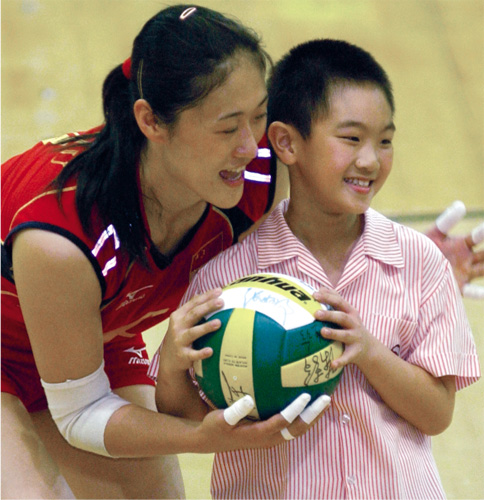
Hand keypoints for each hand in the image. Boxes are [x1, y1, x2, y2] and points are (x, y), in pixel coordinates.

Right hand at [159, 289, 223, 374]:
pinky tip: (210, 351)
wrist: (168, 360)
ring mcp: (179, 341)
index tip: (220, 291)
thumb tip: (202, 293)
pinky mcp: (182, 355)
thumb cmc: (180, 335)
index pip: (193, 303)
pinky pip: (193, 354)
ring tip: (218, 323)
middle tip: (221, 302)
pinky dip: (201, 353)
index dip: (206, 296)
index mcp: (179, 316)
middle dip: (207, 307)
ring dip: (206, 327)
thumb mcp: (181, 320)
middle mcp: (178, 326)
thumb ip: (191, 308)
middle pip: (194, 314)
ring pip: (193, 332)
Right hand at [196, 392, 330, 451]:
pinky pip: (291, 427)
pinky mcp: (269, 434)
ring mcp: (271, 438)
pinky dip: (302, 416)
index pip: (283, 422)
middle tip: (327, 398)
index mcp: (259, 434)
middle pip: (298, 429)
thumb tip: (250, 398)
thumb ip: (236, 411)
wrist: (208, 441)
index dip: (295, 409)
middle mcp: (269, 439)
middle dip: (314, 414)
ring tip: (324, 401)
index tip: (307, 395)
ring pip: (297, 429)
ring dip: (312, 416)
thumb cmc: (215, 427)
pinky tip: (305, 402)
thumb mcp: (221, 418)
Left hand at [313, 288, 374, 370]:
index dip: (327, 297)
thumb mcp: (345, 311)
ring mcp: (355, 338)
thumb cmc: (350, 326)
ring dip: (334, 333)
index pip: (339, 301)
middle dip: (329, 315)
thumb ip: (334, 299)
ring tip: (322, 332)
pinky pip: (347, 357)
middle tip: (315, 314)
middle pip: (342, 317)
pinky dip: (340, 361)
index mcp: (350, 312)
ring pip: (345, 335)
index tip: (314, 295)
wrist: (368, 348)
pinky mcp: (355, 353)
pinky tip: (332, 364)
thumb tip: (319, 288)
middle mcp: (354, 324)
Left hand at [425, 201, 483, 298]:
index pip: (477, 237)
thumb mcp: (433, 235)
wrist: (411, 268)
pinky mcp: (458, 287)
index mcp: (461, 244)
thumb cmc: (422, 248)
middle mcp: (467, 259)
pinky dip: (480, 293)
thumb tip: (461, 204)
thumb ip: (446, 221)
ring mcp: (465, 273)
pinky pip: (472, 291)